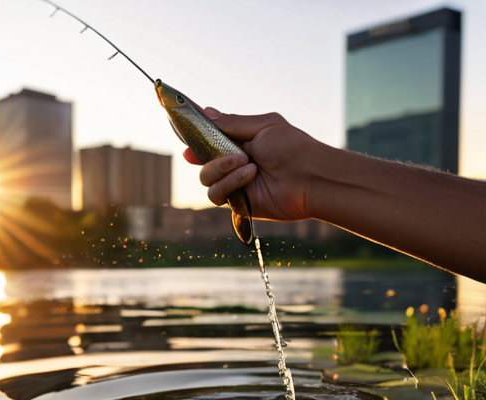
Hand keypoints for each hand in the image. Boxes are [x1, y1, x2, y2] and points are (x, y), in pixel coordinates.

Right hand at [184, 108, 319, 221]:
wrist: (310, 177)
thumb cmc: (292, 148)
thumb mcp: (262, 126)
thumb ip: (232, 123)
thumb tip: (207, 112)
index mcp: (238, 140)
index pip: (208, 135)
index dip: (192, 131)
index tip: (175, 120)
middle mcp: (232, 161)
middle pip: (199, 157)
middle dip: (199, 152)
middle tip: (203, 150)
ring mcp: (233, 182)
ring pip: (205, 177)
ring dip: (221, 168)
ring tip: (246, 163)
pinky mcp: (236, 202)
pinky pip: (216, 194)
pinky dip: (230, 183)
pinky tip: (250, 176)